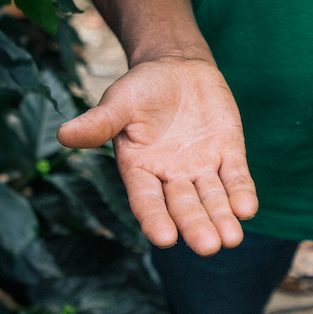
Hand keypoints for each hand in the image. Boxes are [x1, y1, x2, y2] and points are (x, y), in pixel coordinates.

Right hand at [57, 59, 257, 255]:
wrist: (177, 67)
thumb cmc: (141, 88)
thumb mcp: (118, 102)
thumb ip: (99, 122)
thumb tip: (64, 134)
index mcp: (140, 170)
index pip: (147, 201)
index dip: (155, 219)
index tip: (164, 238)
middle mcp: (171, 176)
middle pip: (184, 206)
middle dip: (196, 225)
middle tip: (208, 246)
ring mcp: (201, 167)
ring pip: (212, 198)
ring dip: (222, 218)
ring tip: (231, 239)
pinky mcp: (228, 153)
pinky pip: (236, 177)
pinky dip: (241, 193)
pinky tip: (247, 210)